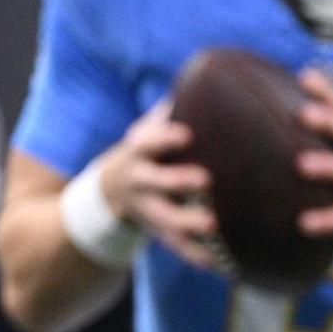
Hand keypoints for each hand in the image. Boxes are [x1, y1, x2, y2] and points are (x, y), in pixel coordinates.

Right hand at [94, 100, 221, 270]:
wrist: (109, 193)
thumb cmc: (150, 150)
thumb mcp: (153, 127)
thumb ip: (180, 105)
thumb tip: (220, 68)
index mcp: (139, 149)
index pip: (146, 140)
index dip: (162, 136)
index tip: (185, 134)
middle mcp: (138, 179)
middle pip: (153, 181)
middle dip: (176, 180)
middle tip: (205, 181)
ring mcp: (145, 208)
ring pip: (164, 218)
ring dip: (187, 223)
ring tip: (214, 226)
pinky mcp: (157, 232)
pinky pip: (177, 246)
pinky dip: (198, 255)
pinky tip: (223, 264)